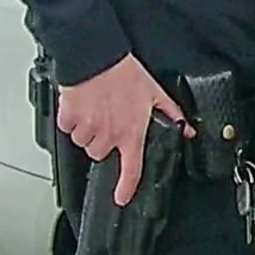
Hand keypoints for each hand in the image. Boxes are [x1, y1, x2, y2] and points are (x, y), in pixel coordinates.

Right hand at [57, 53, 195, 206]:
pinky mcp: (69, 120)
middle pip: (101, 152)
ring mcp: (88, 128)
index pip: (131, 168)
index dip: (127, 187)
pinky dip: (73, 121)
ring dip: (89, 130)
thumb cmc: (125, 72)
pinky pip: (69, 129)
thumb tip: (186, 128)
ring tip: (98, 108)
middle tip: (111, 118)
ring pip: (85, 142)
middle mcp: (109, 134)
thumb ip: (171, 113)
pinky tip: (84, 105)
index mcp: (131, 131)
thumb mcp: (154, 92)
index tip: (122, 197)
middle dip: (105, 140)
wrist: (98, 57)